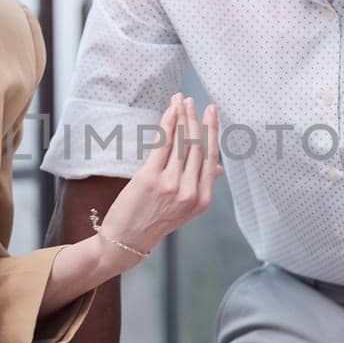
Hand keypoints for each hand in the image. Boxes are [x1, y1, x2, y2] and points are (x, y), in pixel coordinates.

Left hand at [100, 95, 220, 259]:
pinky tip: (169, 112)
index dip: (212, 132)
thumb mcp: (184, 209)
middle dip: (195, 119)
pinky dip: (167, 124)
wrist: (126, 241)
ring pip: (181, 143)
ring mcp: (171, 185)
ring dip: (181, 117)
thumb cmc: (154, 222)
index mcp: (202, 200)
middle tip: (192, 101)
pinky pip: (163, 145)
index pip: (211, 158)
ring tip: (180, 101)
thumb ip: (200, 186)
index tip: (211, 112)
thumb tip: (217, 167)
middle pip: (196, 147)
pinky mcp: (150, 178)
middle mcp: (190, 192)